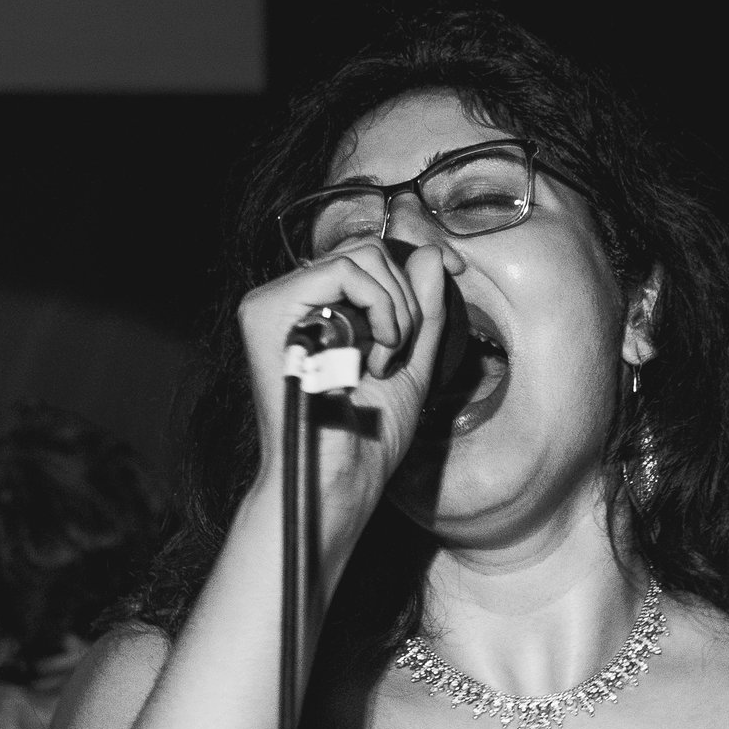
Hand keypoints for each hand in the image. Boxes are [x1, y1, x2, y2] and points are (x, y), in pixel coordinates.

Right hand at [235, 237, 460, 569]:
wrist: (343, 479)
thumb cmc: (370, 438)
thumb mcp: (411, 363)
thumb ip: (422, 309)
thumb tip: (431, 254)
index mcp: (313, 314)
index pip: (367, 258)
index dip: (415, 262)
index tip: (460, 270)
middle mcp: (287, 303)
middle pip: (365, 250)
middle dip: (406, 298)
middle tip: (399, 352)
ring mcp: (272, 304)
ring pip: (359, 257)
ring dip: (394, 311)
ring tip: (384, 361)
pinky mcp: (267, 311)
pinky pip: (345, 273)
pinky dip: (379, 310)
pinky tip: (372, 358)